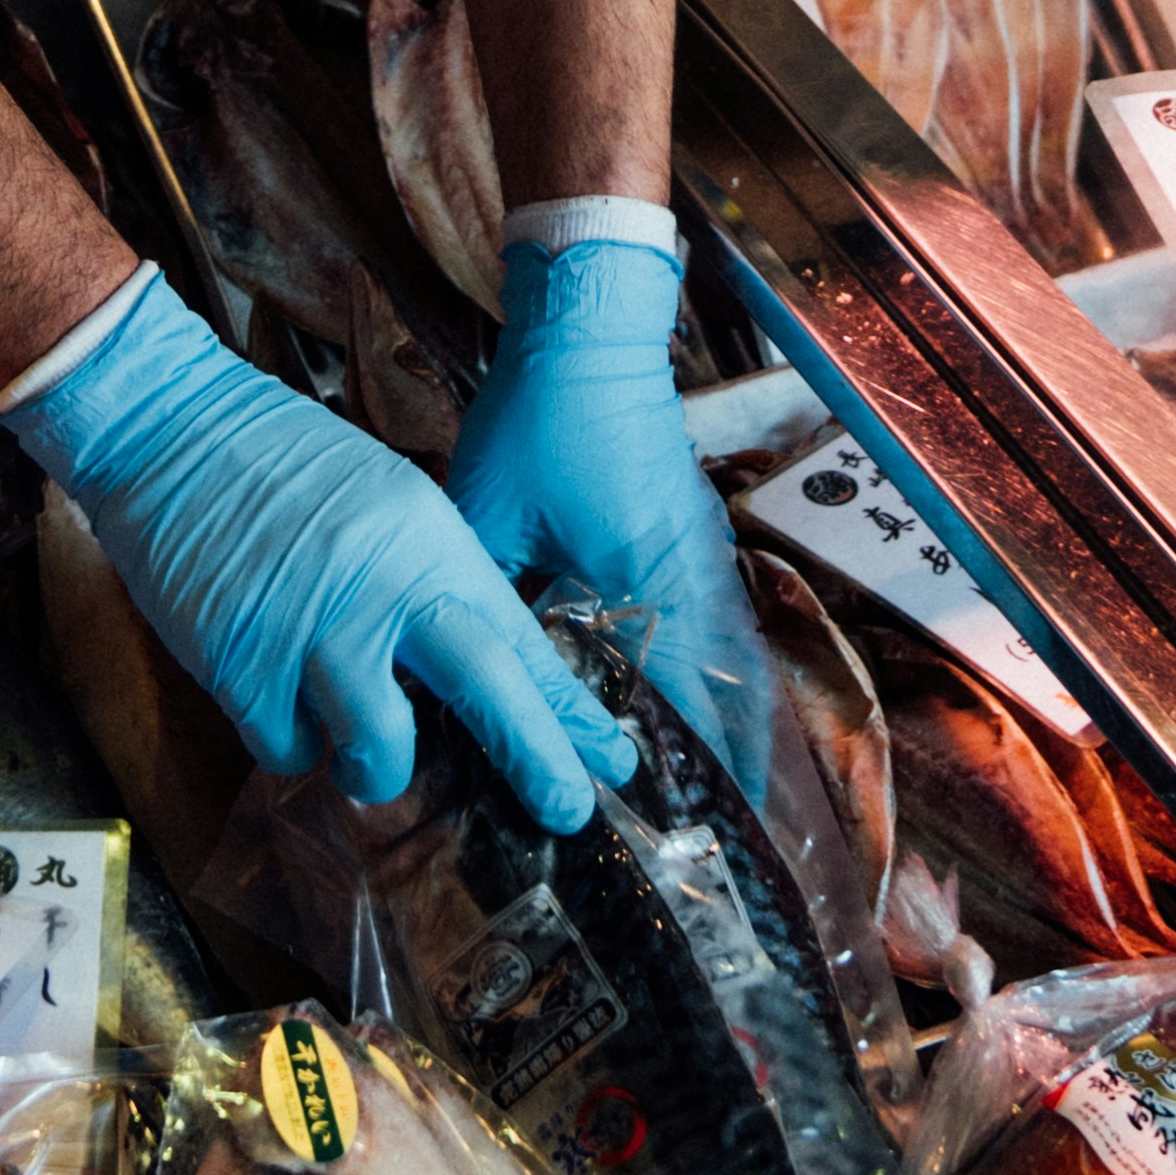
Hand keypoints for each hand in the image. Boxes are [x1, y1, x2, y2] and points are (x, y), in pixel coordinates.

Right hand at [7, 271, 630, 828]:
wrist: (168, 426)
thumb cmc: (277, 461)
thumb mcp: (384, 499)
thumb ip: (426, 581)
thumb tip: (467, 669)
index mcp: (429, 541)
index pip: (520, 638)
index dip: (570, 707)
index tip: (615, 759)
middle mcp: (384, 589)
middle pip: (487, 692)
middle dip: (536, 759)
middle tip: (567, 812)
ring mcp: (311, 632)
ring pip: (380, 752)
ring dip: (378, 772)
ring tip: (366, 759)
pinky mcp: (241, 665)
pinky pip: (286, 751)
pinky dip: (290, 746)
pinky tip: (280, 710)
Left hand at [445, 222, 779, 808]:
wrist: (592, 332)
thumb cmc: (543, 423)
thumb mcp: (488, 523)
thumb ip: (483, 603)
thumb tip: (453, 678)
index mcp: (658, 587)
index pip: (692, 708)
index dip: (689, 777)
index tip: (680, 836)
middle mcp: (698, 583)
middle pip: (722, 703)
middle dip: (708, 773)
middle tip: (690, 842)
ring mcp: (704, 560)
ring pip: (722, 672)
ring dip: (711, 732)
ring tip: (695, 800)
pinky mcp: (691, 541)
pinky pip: (710, 635)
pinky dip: (704, 684)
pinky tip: (676, 717)